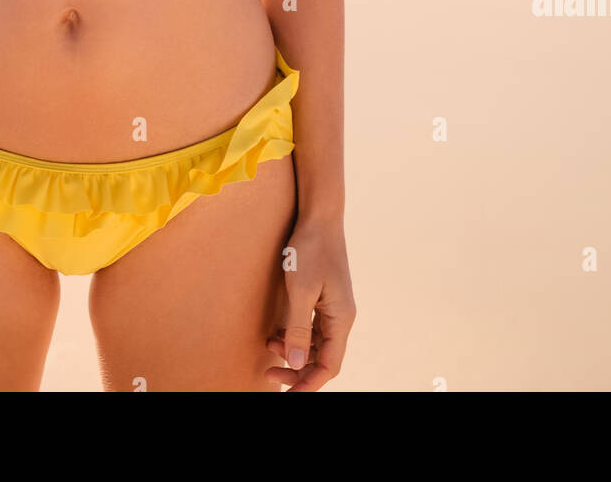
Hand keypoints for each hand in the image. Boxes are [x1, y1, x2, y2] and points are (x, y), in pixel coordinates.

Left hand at [265, 216, 354, 391]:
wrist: (319, 216)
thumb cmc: (310, 249)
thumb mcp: (300, 290)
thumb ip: (298, 329)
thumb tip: (297, 365)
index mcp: (341, 318)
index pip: (330, 365)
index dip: (309, 384)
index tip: (288, 394)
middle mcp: (341, 316)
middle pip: (323, 358)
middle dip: (298, 370)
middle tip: (269, 373)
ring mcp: (334, 307)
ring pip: (317, 344)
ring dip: (295, 351)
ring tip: (270, 346)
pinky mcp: (325, 297)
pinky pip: (312, 328)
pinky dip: (296, 335)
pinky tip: (278, 332)